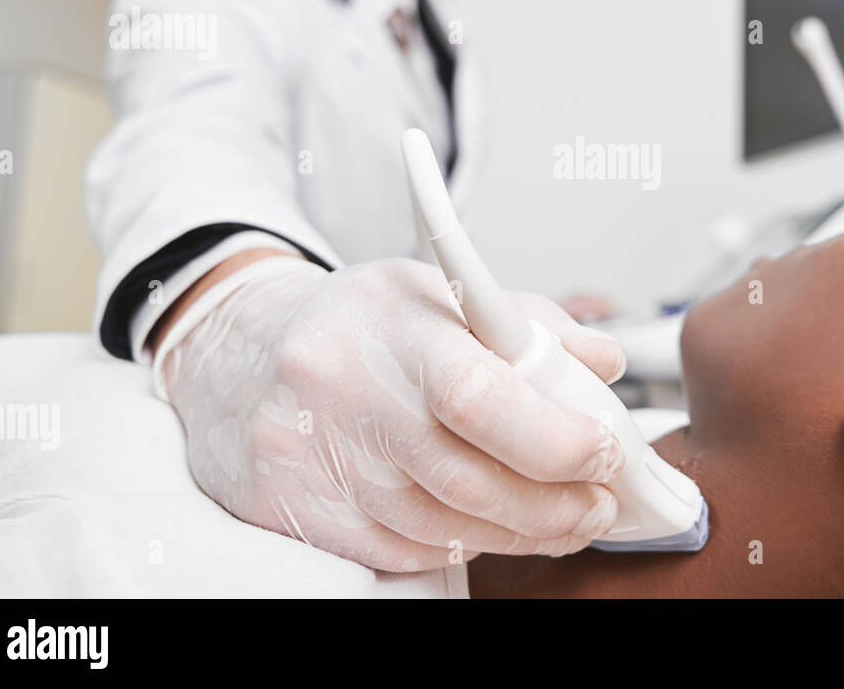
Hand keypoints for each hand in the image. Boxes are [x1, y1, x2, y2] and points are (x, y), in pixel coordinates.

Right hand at [155, 255, 628, 571]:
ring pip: (439, 526)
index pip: (479, 395)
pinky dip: (460, 544)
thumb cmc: (354, 323)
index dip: (556, 439)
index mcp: (391, 322)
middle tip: (601, 502)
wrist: (237, 352)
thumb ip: (531, 325)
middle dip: (554, 503)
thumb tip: (606, 361)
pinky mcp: (295, 511)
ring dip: (518, 532)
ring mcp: (311, 458)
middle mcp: (343, 389)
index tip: (605, 451)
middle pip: (466, 478)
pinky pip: (400, 550)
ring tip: (564, 519)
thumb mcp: (440, 293)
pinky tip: (488, 525)